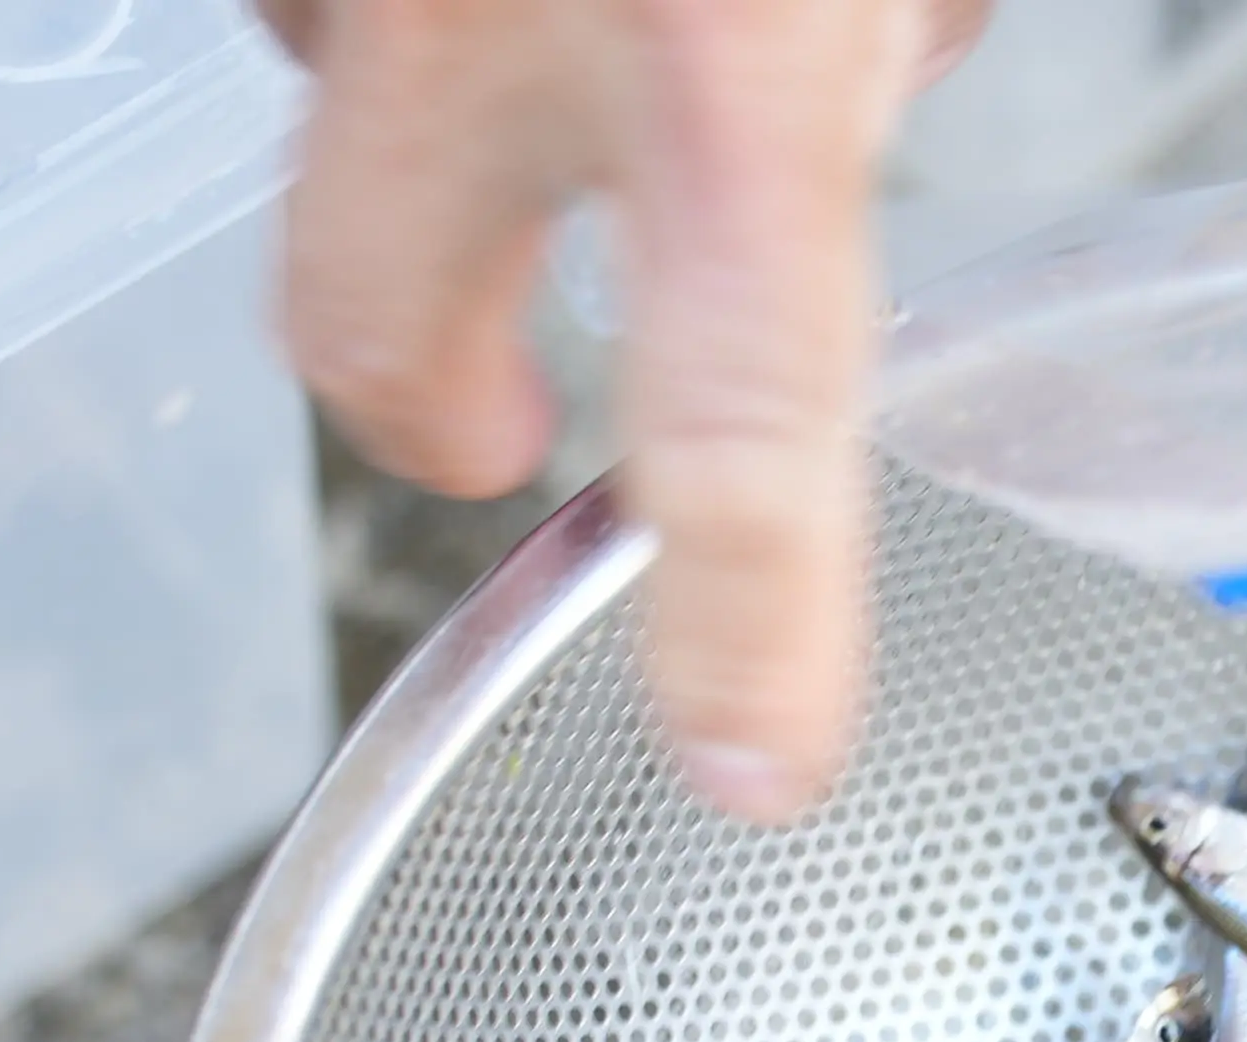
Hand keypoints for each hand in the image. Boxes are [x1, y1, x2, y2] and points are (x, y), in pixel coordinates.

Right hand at [264, 0, 989, 821]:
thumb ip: (889, 29)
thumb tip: (896, 55)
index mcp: (726, 59)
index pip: (733, 416)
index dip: (743, 616)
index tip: (754, 761)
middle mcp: (489, 10)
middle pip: (369, 321)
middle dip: (422, 399)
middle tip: (494, 431)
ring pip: (349, 110)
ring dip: (436, 139)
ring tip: (558, 84)